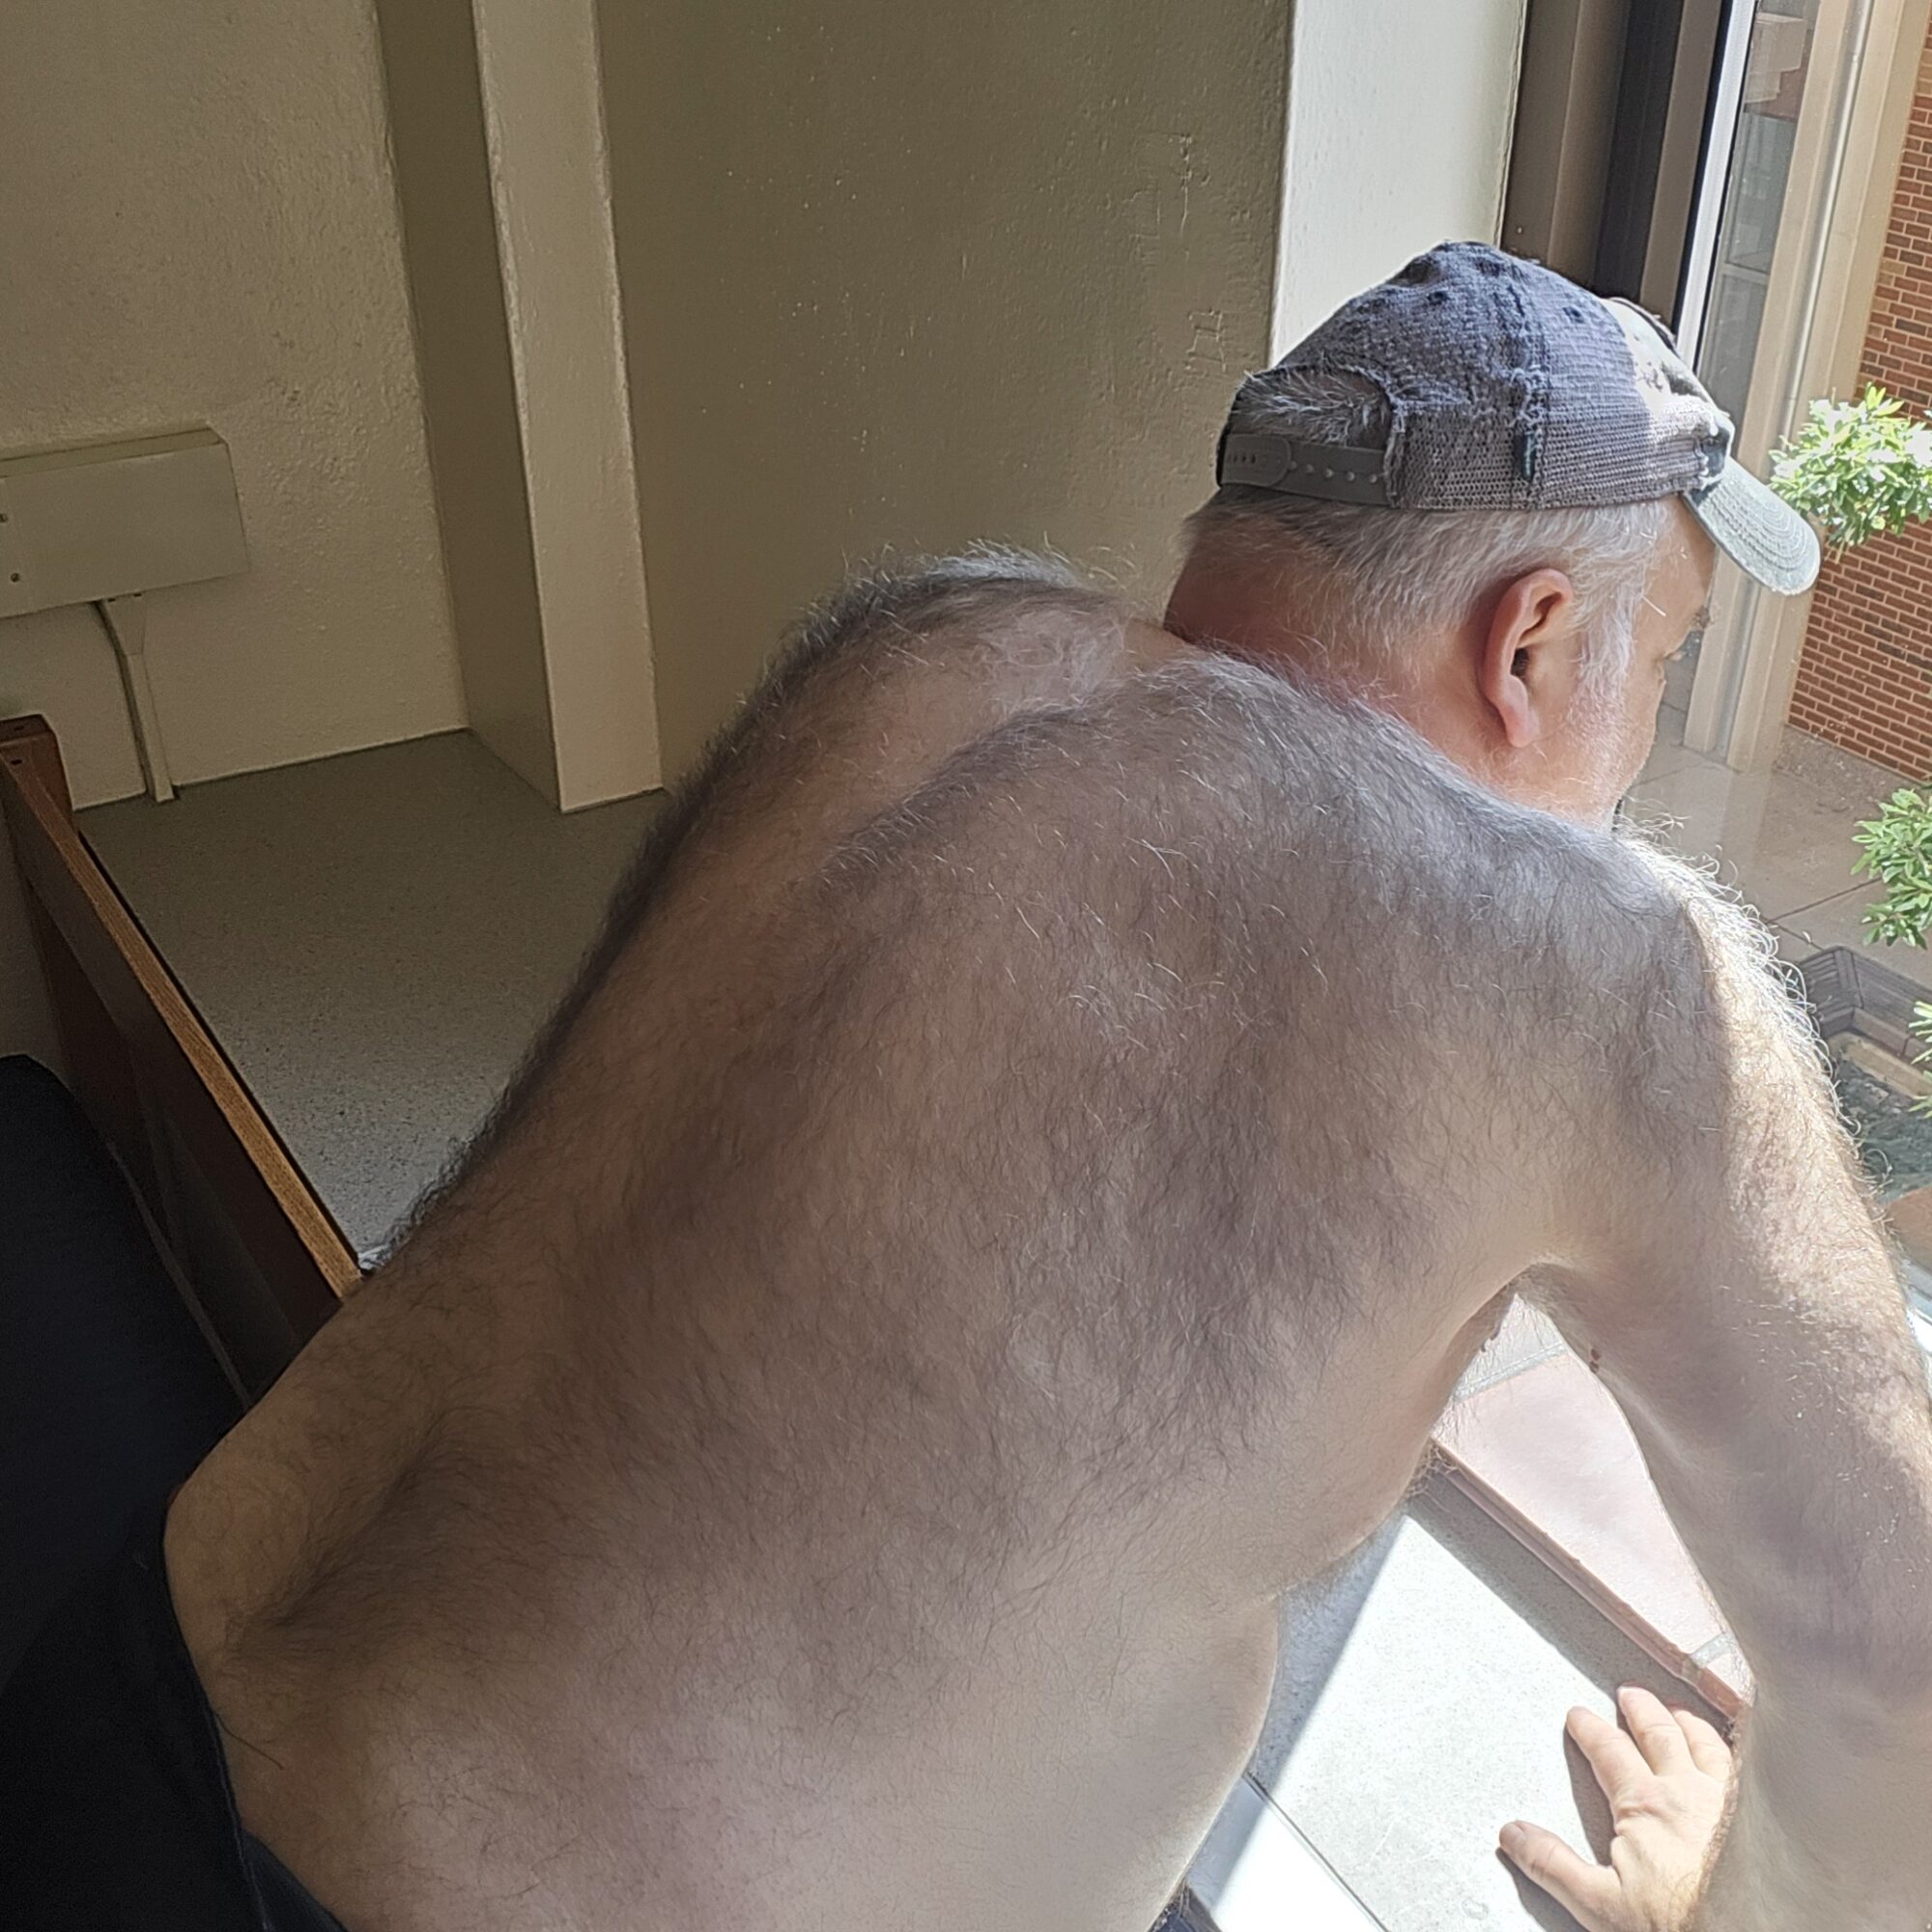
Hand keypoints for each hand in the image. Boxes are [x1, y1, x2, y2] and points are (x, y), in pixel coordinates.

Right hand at [1499, 1685, 1732, 1930]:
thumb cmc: (1681, 1925)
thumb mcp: (1600, 1903)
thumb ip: (1553, 1864)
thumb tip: (1515, 1833)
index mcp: (1644, 1804)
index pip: (1610, 1752)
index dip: (1591, 1730)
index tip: (1579, 1716)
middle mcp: (1689, 1792)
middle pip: (1661, 1734)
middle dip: (1641, 1709)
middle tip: (1629, 1694)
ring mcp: (1731, 1804)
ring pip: (1708, 1745)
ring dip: (1688, 1723)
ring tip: (1679, 1713)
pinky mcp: (1763, 1823)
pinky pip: (1747, 1770)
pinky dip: (1735, 1752)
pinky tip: (1739, 1755)